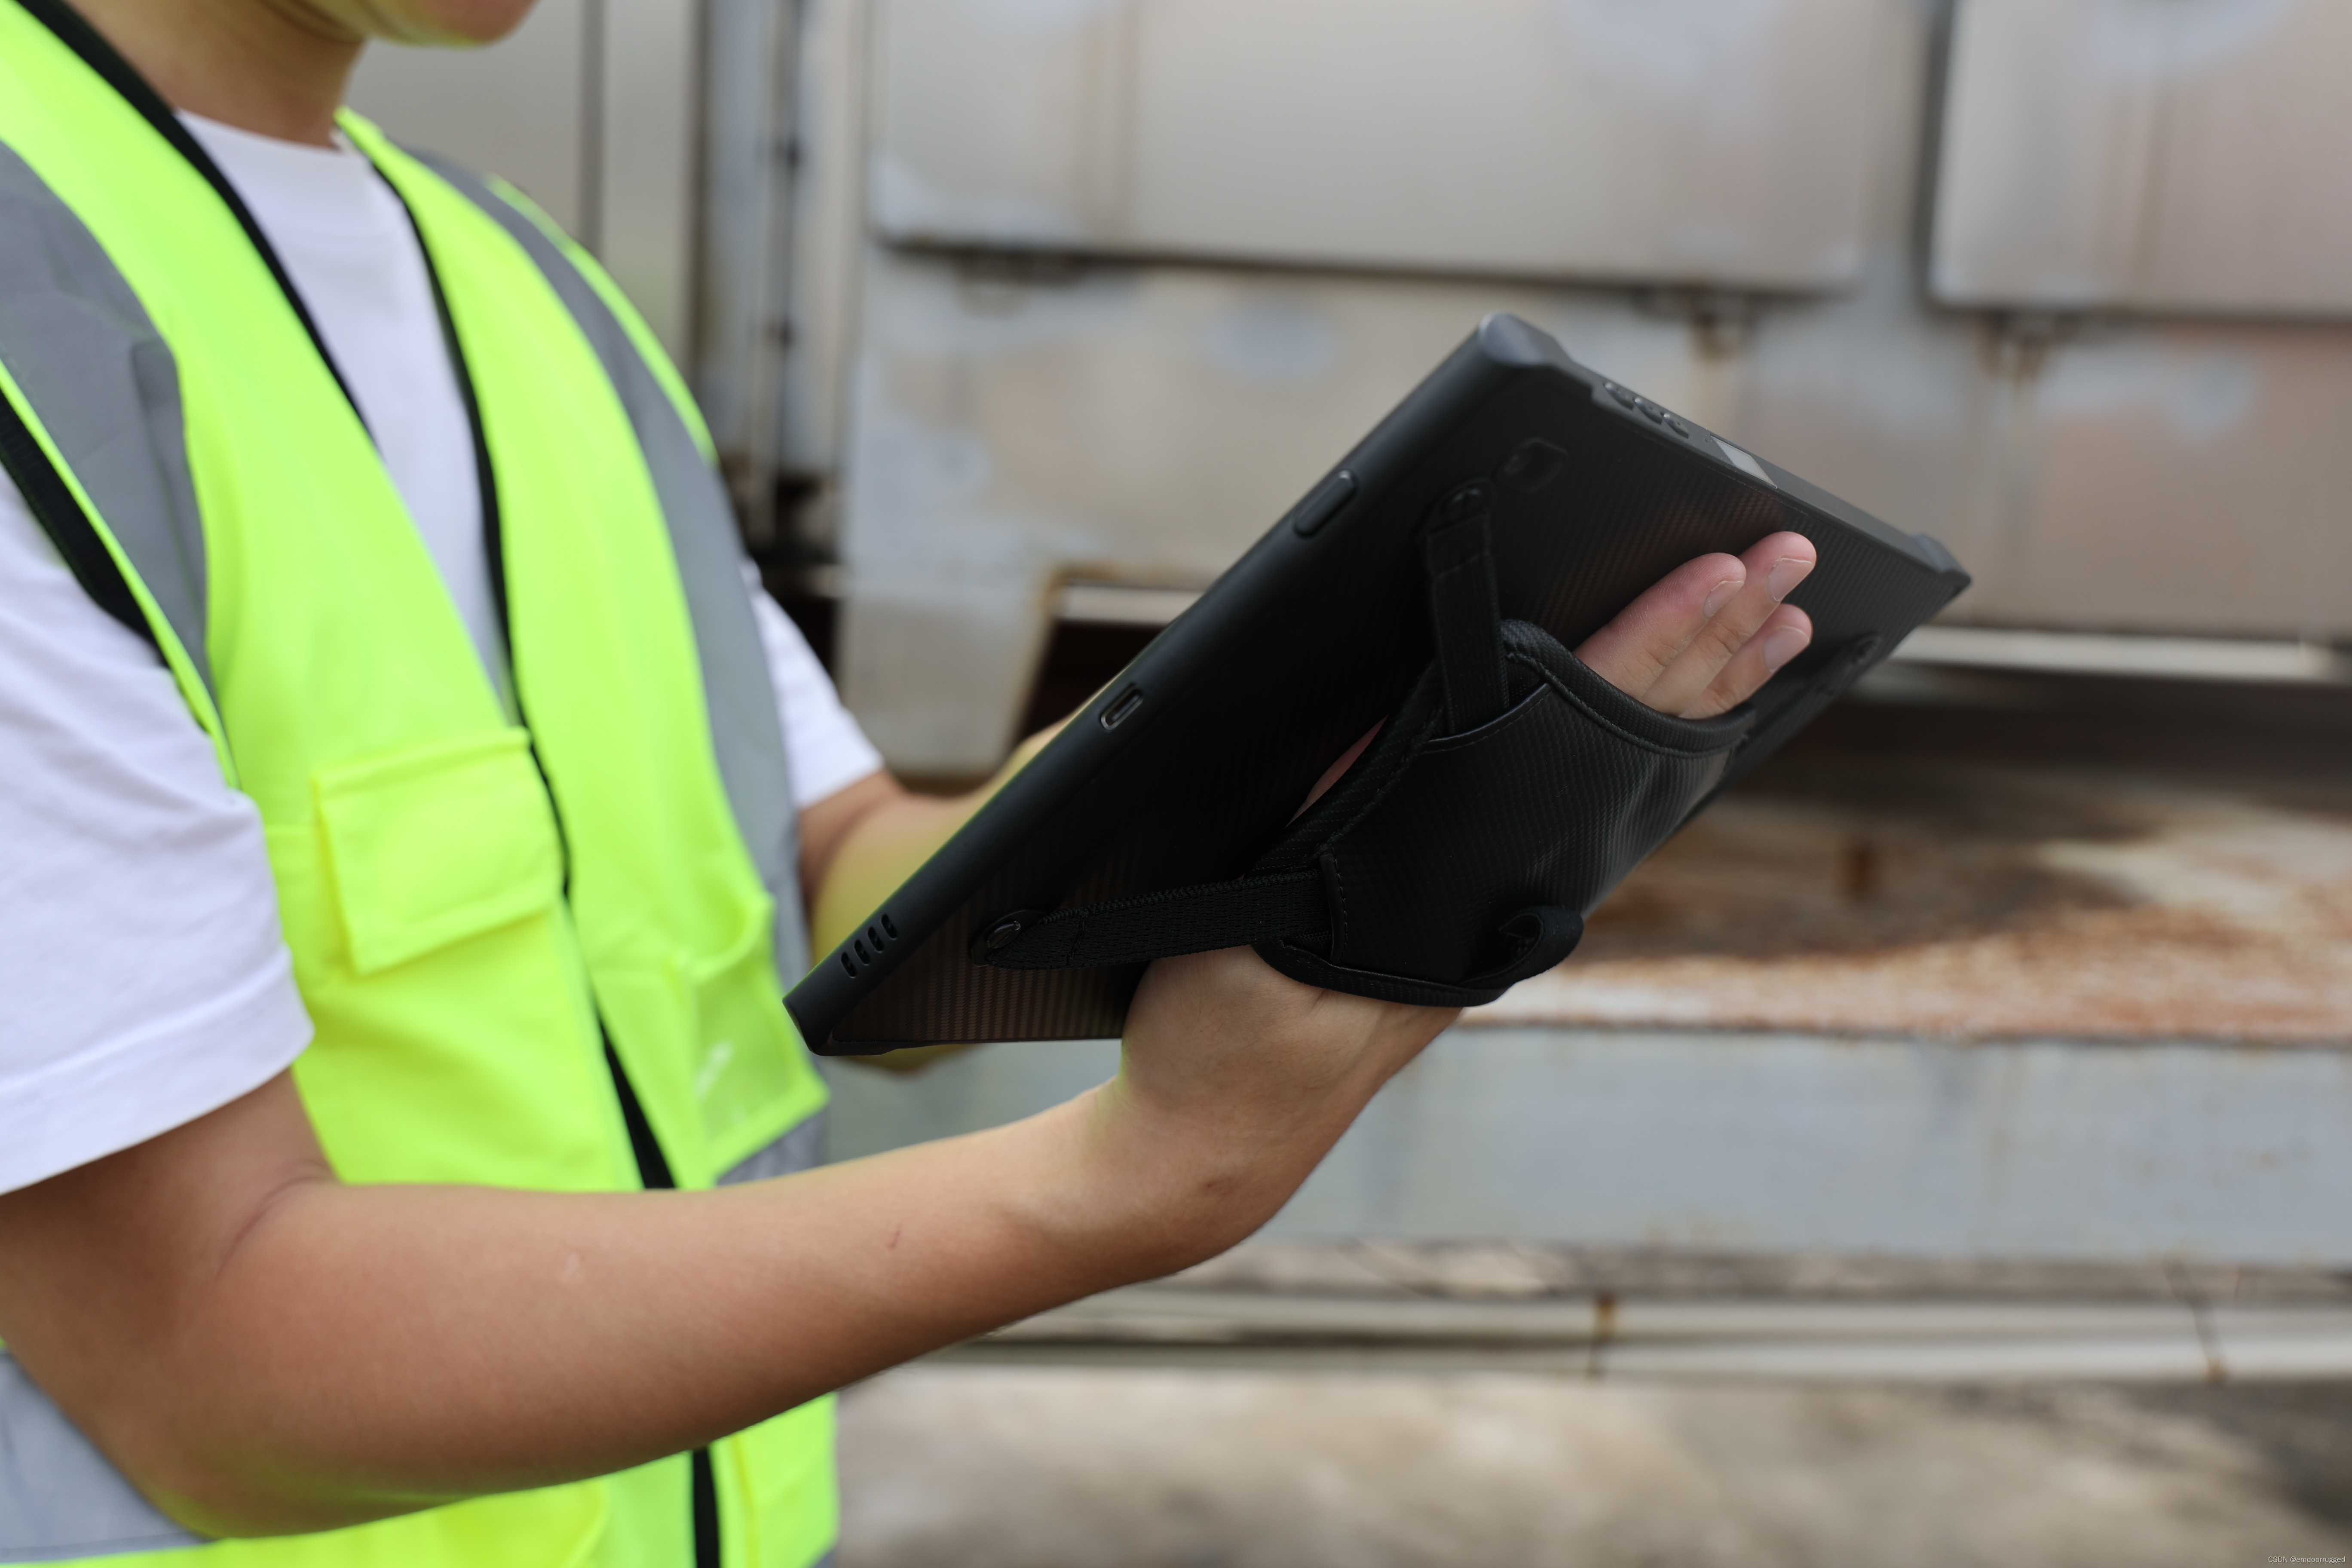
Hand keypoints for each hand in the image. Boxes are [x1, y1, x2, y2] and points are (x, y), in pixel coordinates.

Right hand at [1096, 534, 1819, 1259]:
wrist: (1226, 1137)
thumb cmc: (1229, 1032)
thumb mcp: (1263, 909)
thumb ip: (1340, 804)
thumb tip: (1408, 706)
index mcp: (1475, 866)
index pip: (1590, 723)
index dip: (1656, 638)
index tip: (1722, 571)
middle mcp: (1517, 884)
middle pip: (1639, 736)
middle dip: (1718, 641)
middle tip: (1792, 560)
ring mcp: (1513, 901)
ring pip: (1632, 777)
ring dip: (1704, 692)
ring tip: (1778, 627)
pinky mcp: (1488, 912)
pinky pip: (1593, 813)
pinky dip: (1650, 750)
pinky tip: (1685, 726)